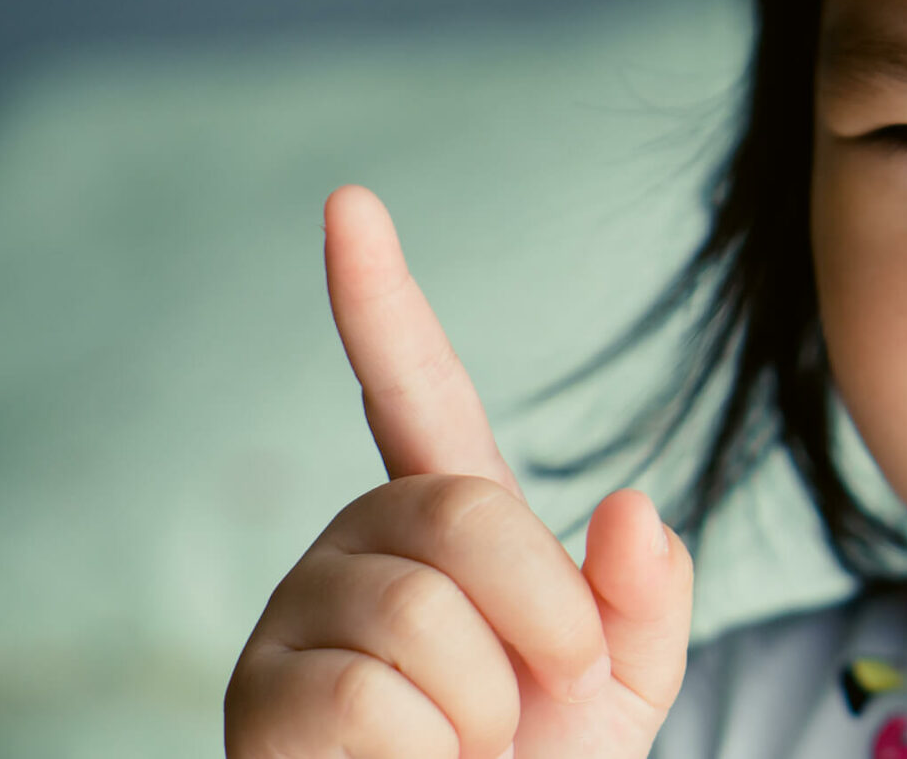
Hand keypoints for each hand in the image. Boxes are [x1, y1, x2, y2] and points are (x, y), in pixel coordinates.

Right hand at [226, 186, 694, 757]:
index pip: (412, 391)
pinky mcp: (259, 700)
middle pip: (464, 515)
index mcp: (444, 522)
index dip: (380, 298)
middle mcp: (355, 544)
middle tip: (542, 701)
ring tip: (463, 753)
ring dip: (485, 711)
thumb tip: (631, 505)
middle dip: (544, 620)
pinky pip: (369, 698)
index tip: (350, 203)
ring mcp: (297, 616)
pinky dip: (425, 757)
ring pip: (418, 616)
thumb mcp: (621, 689)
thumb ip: (647, 599)